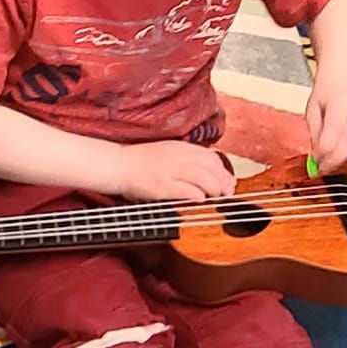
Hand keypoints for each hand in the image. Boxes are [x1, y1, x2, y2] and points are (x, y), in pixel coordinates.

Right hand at [114, 141, 235, 203]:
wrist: (119, 165)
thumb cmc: (142, 162)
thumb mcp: (169, 153)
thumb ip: (188, 159)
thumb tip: (210, 173)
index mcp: (181, 147)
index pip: (211, 157)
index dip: (223, 171)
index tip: (227, 182)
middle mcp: (178, 157)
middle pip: (211, 167)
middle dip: (223, 181)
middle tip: (225, 193)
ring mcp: (169, 171)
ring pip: (203, 178)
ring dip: (213, 189)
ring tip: (214, 197)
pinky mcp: (161, 185)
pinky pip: (186, 190)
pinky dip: (197, 195)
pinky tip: (199, 199)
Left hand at [306, 82, 346, 170]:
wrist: (343, 84)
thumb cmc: (329, 100)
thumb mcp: (313, 110)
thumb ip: (315, 132)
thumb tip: (317, 155)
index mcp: (341, 102)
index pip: (333, 130)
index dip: (323, 149)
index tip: (316, 157)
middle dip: (336, 157)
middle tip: (325, 163)